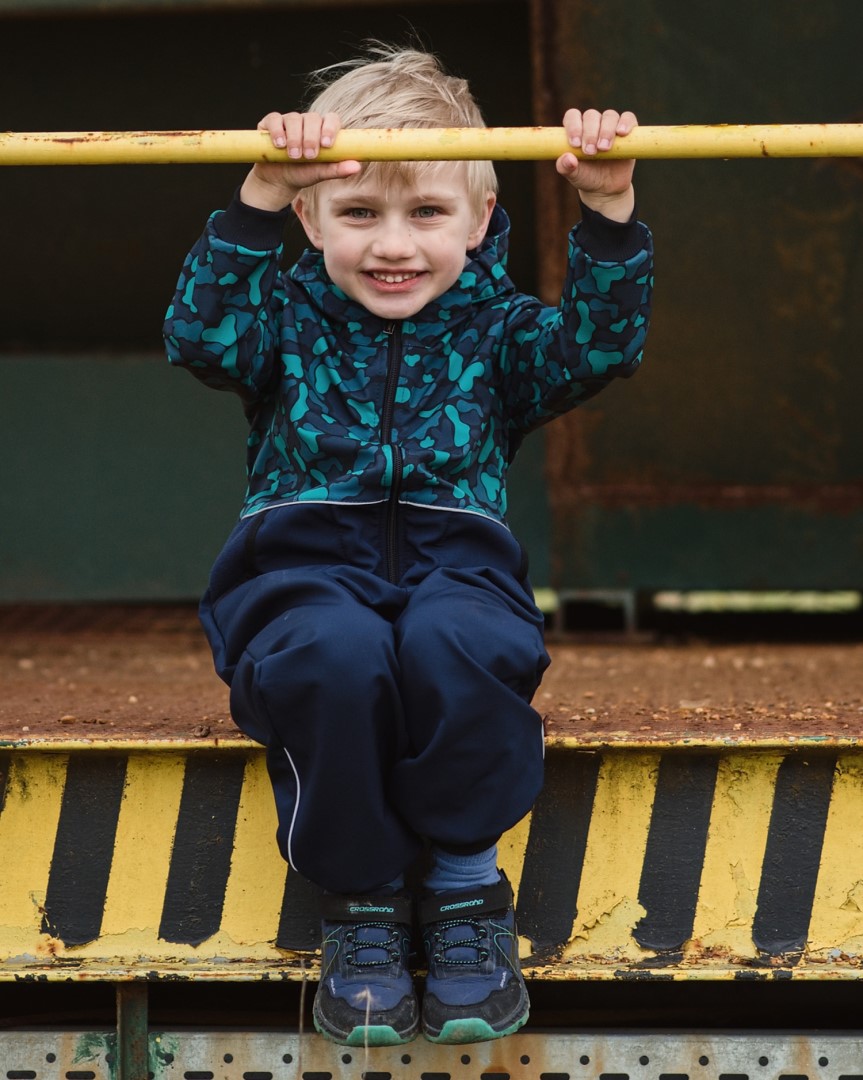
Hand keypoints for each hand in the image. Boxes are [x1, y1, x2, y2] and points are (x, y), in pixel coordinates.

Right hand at [239, 111, 361, 211]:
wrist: (277, 181)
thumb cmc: (301, 174)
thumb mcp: (319, 174)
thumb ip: (337, 169)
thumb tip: (357, 167)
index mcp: (322, 130)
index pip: (331, 119)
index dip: (330, 128)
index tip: (327, 144)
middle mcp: (306, 122)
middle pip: (312, 118)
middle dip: (311, 137)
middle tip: (309, 156)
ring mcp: (288, 121)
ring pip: (293, 118)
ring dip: (295, 138)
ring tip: (294, 156)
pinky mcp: (270, 123)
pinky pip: (274, 119)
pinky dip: (277, 131)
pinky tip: (279, 145)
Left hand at [556, 108, 636, 221]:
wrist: (606, 188)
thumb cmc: (586, 177)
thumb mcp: (573, 175)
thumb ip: (565, 167)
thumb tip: (567, 158)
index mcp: (577, 129)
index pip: (572, 116)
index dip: (573, 126)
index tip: (575, 144)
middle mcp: (593, 124)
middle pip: (591, 116)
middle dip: (590, 133)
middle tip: (590, 152)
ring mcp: (610, 125)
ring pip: (609, 116)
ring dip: (606, 131)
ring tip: (604, 148)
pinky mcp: (628, 130)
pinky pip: (628, 117)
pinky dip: (626, 122)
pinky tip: (622, 133)